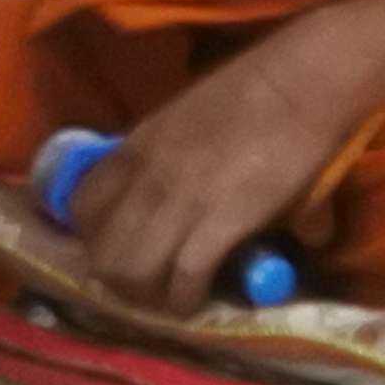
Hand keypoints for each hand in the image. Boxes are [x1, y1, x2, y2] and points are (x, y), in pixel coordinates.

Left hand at [69, 21, 369, 311]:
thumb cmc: (256, 94)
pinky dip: (188, 300)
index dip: (95, 239)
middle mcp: (146, 176)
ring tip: (171, 300)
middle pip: (101, 252)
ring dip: (149, 297)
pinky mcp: (219, 221)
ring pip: (132, 271)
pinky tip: (199, 302)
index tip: (120, 251)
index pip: (82, 206)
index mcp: (136, 147)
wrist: (301, 83)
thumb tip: (189, 192)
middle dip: (119, 281)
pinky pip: (184, 277)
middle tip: (146, 290)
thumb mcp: (189, 121)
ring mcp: (180, 199)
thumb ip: (181, 161)